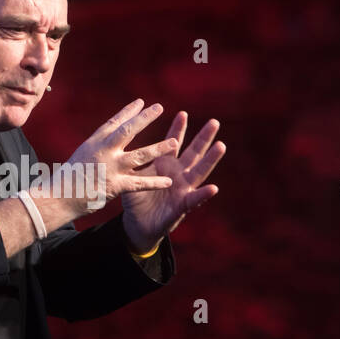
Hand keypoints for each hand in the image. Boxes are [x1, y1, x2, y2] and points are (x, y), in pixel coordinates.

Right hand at [61, 98, 179, 215]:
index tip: (141, 102)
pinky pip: (139, 183)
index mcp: (94, 142)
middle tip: (159, 107)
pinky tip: (168, 181)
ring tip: (174, 142)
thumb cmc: (68, 178)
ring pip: (140, 155)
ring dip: (159, 148)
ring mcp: (110, 167)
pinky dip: (154, 183)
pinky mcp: (115, 185)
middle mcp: (103, 151)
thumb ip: (98, 148)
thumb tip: (111, 139)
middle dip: (145, 118)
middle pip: (128, 130)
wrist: (58, 197)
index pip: (114, 123)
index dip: (128, 111)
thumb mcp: (81, 156)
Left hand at [120, 110, 224, 250]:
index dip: (178, 130)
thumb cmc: (136, 199)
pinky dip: (203, 194)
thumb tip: (118, 142)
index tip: (182, 113)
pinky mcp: (182, 207)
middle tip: (214, 122)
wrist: (137, 225)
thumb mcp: (133, 177)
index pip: (172, 143)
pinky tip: (213, 187)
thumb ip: (133, 162)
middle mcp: (178, 175)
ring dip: (210, 159)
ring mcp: (183, 189)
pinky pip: (194, 200)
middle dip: (203, 138)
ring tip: (221, 145)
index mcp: (165, 165)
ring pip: (199, 172)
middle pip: (193, 153)